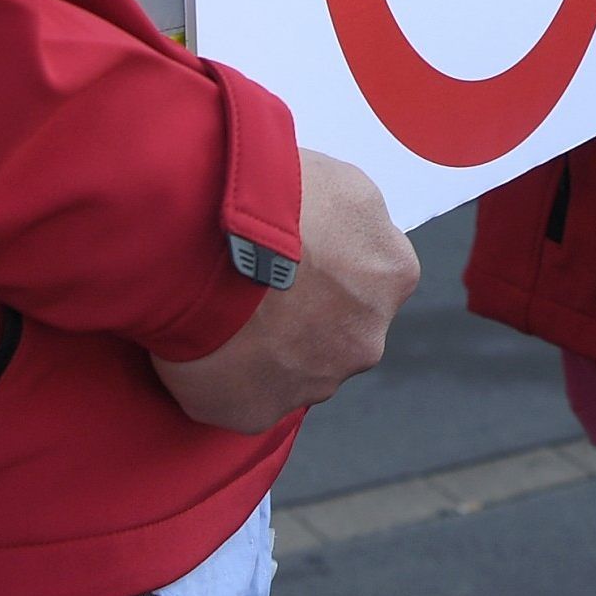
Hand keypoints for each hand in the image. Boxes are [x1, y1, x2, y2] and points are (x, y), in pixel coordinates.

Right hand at [150, 149, 419, 435]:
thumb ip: (357, 219)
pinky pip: (245, 400)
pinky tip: (202, 348)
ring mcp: (313, 384)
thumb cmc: (277, 200)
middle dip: (307, 315)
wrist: (208, 243)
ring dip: (271, 350)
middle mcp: (366, 339)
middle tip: (258, 288)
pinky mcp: (258, 414)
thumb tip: (343, 231)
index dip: (333, 265)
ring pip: (296, 369)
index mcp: (393, 275)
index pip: (373, 276)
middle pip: (339, 330)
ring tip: (224, 317)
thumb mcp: (342, 182)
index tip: (298, 255)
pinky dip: (227, 381)